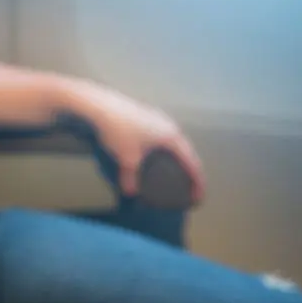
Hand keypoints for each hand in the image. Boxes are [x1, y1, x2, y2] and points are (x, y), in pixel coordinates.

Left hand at [63, 80, 205, 202]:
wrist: (102, 106)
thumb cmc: (119, 132)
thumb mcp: (127, 159)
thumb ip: (131, 177)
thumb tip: (130, 192)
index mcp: (171, 137)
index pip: (191, 162)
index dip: (197, 181)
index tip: (199, 196)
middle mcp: (170, 126)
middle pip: (188, 151)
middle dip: (192, 170)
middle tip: (194, 187)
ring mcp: (160, 118)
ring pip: (177, 141)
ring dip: (182, 157)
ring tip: (181, 170)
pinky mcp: (149, 115)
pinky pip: (166, 136)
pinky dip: (170, 149)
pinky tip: (161, 153)